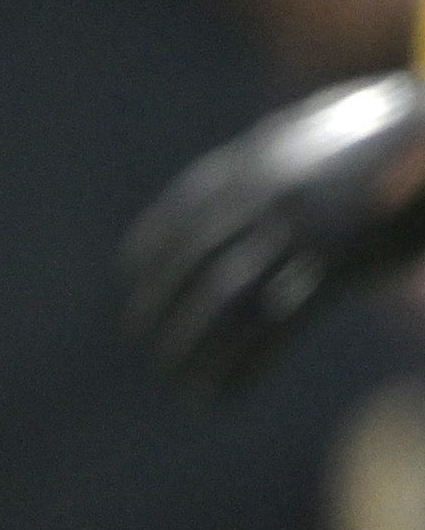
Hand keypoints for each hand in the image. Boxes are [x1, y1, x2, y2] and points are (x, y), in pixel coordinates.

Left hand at [125, 71, 424, 396]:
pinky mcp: (338, 268)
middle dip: (160, 304)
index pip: (184, 209)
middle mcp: (266, 196)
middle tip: (139, 336)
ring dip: (191, 344)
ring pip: (225, 298)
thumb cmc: (399, 135)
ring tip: (173, 379)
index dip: (152, 245)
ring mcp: (300, 232)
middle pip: (193, 262)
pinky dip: (242, 365)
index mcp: (260, 163)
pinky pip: (275, 325)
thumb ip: (288, 160)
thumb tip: (267, 169)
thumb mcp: (326, 135)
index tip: (131, 272)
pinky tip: (221, 394)